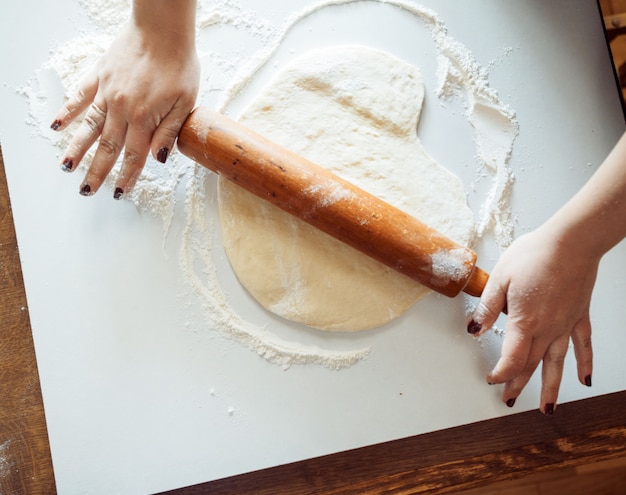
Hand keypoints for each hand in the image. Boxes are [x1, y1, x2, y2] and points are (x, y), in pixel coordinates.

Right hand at [50, 16, 198, 198]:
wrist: (163, 28)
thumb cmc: (179, 64)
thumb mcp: (185, 103)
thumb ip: (170, 132)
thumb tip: (158, 159)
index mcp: (144, 118)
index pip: (134, 156)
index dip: (127, 177)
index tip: (119, 193)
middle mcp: (122, 108)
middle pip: (107, 147)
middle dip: (97, 172)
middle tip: (86, 190)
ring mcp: (107, 92)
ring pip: (89, 126)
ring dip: (77, 149)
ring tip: (66, 167)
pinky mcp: (99, 75)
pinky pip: (79, 96)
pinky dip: (68, 111)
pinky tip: (57, 126)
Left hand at [468, 226, 595, 414]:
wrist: (571, 242)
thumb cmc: (534, 255)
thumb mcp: (499, 279)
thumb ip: (487, 308)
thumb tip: (474, 330)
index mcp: (524, 321)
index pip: (511, 359)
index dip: (500, 373)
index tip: (491, 379)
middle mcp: (547, 329)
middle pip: (531, 365)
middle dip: (518, 384)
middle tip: (509, 400)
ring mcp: (565, 324)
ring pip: (557, 363)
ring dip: (551, 387)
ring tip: (547, 409)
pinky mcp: (579, 316)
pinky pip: (583, 345)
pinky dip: (584, 363)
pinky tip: (584, 379)